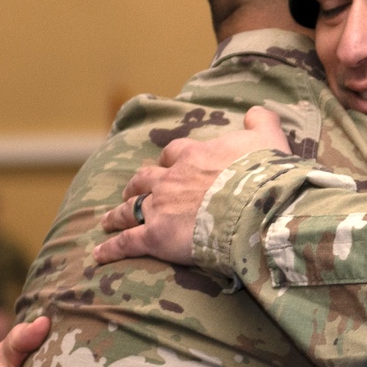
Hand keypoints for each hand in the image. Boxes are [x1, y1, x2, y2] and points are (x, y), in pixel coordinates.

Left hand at [94, 106, 289, 265]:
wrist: (255, 206)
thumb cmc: (263, 175)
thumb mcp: (268, 139)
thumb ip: (261, 123)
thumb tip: (256, 112)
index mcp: (195, 156)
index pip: (174, 153)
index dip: (169, 159)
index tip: (167, 163)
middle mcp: (171, 179)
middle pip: (144, 179)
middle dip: (136, 185)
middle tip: (132, 190)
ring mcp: (160, 207)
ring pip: (130, 208)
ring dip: (118, 213)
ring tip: (108, 219)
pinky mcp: (156, 236)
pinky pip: (127, 242)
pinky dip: (111, 248)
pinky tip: (99, 254)